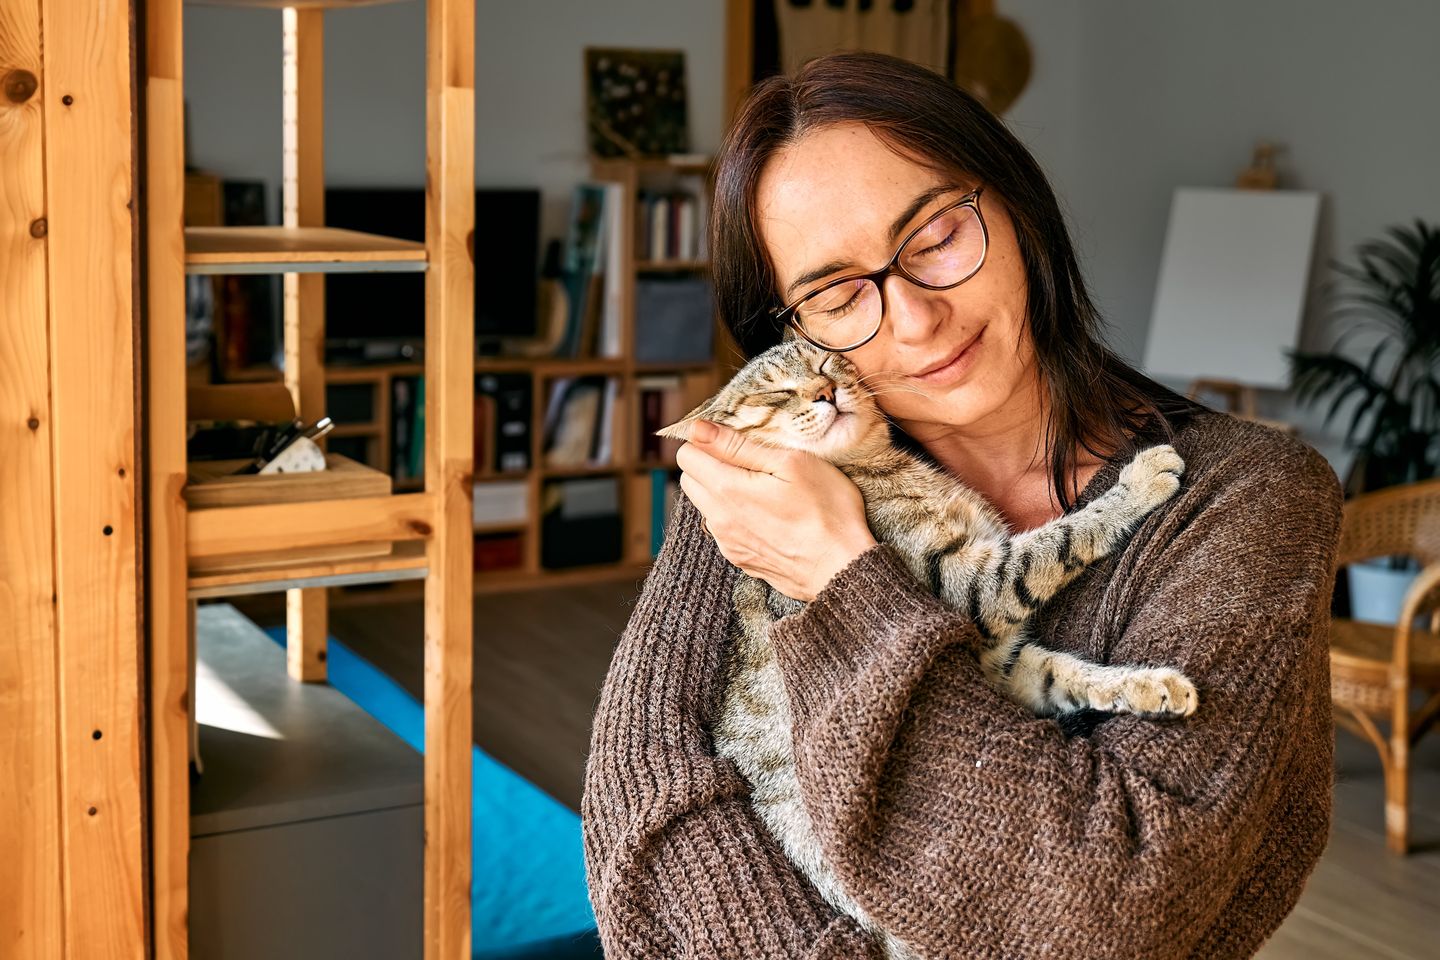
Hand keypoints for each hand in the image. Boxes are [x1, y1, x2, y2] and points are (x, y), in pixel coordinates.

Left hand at [675, 420, 877, 601]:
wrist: (842, 569)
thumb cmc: (826, 511)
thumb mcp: (789, 463)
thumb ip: (737, 445)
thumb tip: (698, 429)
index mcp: (727, 490)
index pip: (686, 454)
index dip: (707, 440)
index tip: (733, 439)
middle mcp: (718, 519)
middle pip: (690, 479)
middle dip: (710, 463)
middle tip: (749, 461)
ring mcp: (727, 542)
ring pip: (706, 505)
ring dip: (722, 490)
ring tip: (762, 487)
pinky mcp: (740, 558)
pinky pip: (724, 528)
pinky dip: (736, 515)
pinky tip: (768, 514)